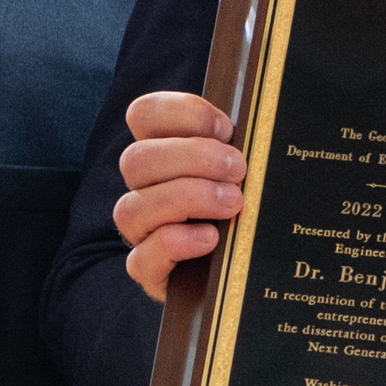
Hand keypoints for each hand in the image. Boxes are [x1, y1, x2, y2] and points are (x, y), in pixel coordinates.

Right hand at [114, 92, 247, 302]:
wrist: (247, 266)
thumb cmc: (249, 205)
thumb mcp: (246, 170)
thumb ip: (241, 147)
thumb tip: (254, 132)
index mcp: (162, 151)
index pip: (144, 114)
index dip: (182, 114)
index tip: (225, 129)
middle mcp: (144, 189)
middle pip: (136, 160)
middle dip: (193, 158)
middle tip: (238, 169)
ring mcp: (142, 232)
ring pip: (131, 208)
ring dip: (187, 198)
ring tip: (233, 203)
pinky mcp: (150, 272)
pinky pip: (141, 259)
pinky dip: (177, 243)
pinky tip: (211, 239)